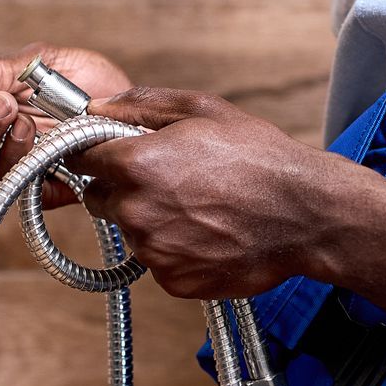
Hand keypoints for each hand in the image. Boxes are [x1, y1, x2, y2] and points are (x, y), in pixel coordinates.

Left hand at [72, 88, 348, 299]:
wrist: (305, 215)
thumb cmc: (258, 157)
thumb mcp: (202, 110)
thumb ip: (140, 105)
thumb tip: (96, 106)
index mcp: (136, 164)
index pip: (80, 160)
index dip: (95, 154)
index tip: (110, 154)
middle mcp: (136, 211)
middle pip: (100, 200)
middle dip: (122, 188)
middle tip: (170, 181)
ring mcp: (153, 251)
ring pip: (131, 232)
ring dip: (152, 220)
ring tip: (200, 207)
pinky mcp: (172, 280)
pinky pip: (157, 262)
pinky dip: (175, 250)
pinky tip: (209, 233)